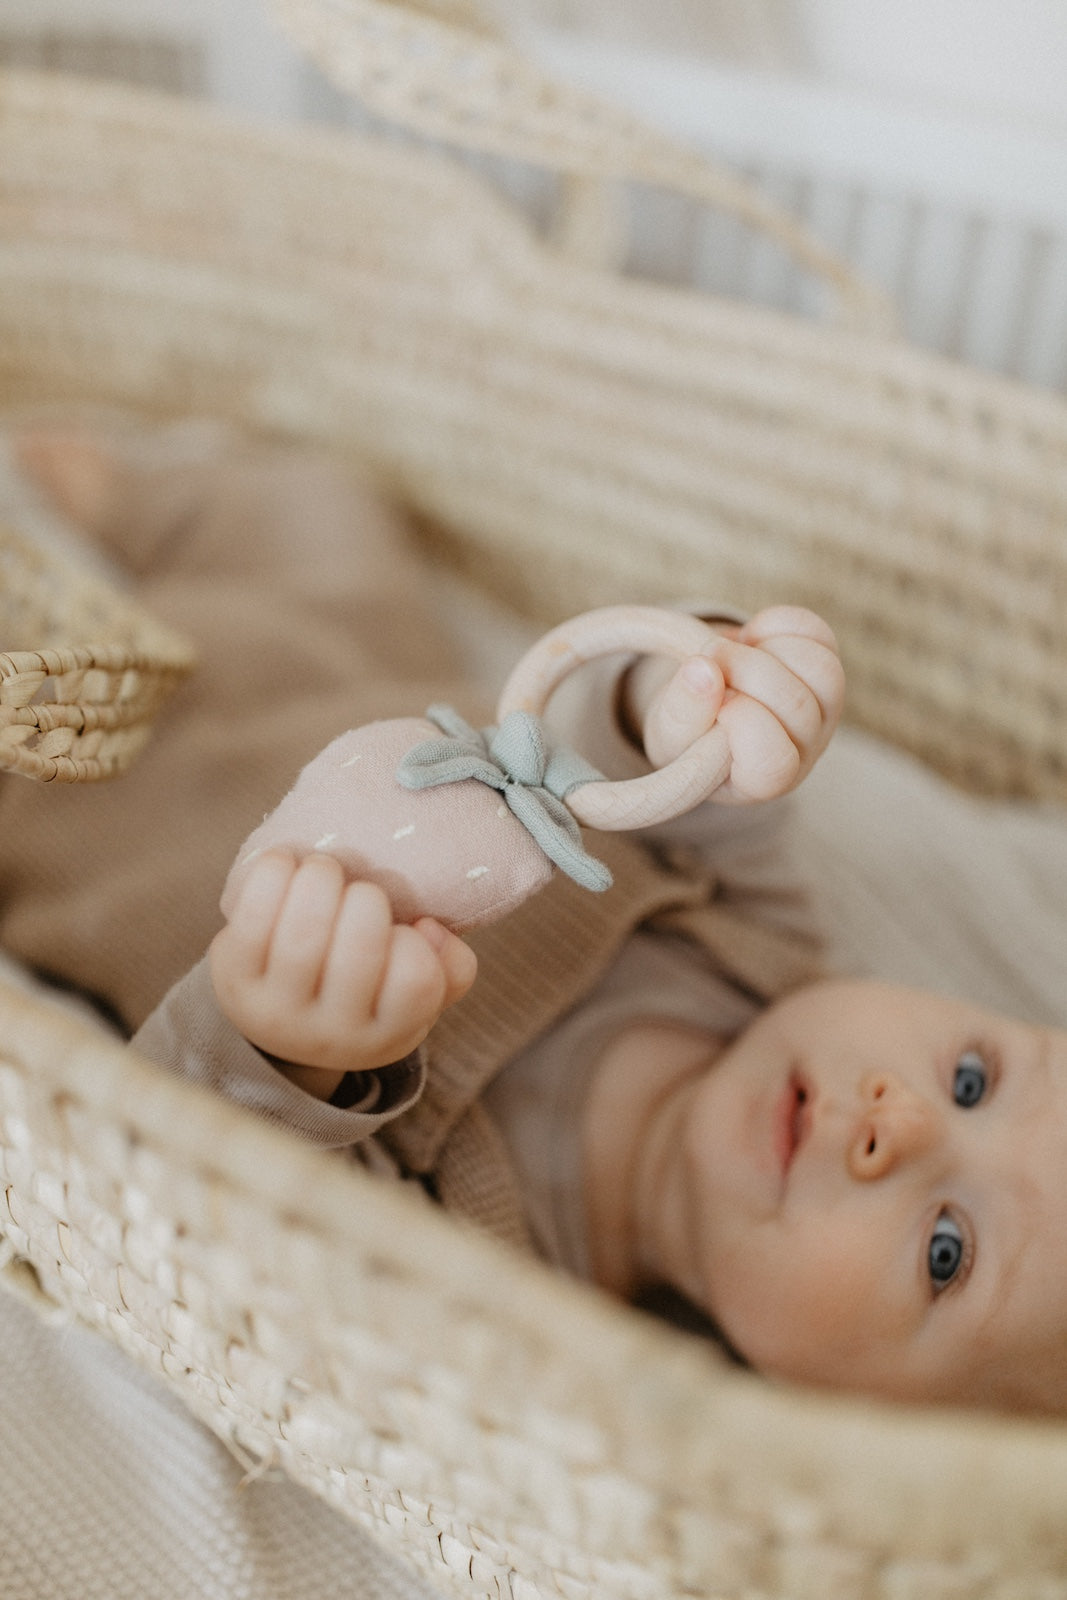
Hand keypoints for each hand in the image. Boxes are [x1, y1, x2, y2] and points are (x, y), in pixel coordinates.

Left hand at [209, 851, 476, 1094]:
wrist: (283, 1017)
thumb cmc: (365, 989)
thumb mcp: (421, 993)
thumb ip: (453, 966)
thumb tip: (430, 929)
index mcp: (386, 1037)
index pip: (416, 980)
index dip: (415, 941)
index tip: (402, 930)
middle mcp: (330, 1034)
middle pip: (360, 946)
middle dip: (366, 897)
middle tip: (359, 890)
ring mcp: (276, 1009)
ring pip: (305, 929)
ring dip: (321, 878)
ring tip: (324, 873)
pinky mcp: (232, 978)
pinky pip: (253, 913)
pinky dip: (276, 872)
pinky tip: (288, 868)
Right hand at [630, 606, 844, 803]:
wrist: (705, 715)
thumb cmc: (687, 737)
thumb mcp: (669, 736)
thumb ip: (682, 712)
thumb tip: (702, 668)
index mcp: (765, 781)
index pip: (775, 759)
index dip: (742, 720)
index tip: (714, 704)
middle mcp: (804, 750)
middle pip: (797, 704)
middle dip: (745, 670)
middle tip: (707, 661)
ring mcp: (823, 710)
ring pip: (822, 669)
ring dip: (768, 649)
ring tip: (730, 654)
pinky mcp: (823, 669)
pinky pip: (817, 634)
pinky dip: (777, 624)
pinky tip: (749, 640)